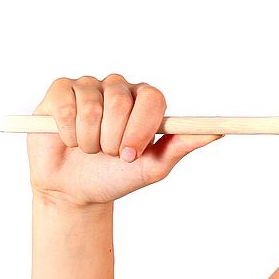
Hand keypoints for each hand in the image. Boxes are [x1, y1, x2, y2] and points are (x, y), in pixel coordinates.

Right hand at [27, 73, 221, 206]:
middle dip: (112, 139)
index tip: (132, 154)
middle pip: (119, 102)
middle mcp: (120, 88)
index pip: (152, 99)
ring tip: (89, 149)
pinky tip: (69, 140)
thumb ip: (183, 145)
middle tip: (109, 154)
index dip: (141, 127)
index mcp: (146, 101)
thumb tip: (218, 132)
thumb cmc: (117, 175)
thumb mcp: (153, 166)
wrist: (75, 190)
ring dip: (89, 141)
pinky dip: (67, 132)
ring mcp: (89, 87)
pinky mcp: (60, 91)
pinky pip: (66, 106)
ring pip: (91, 107)